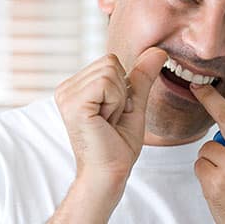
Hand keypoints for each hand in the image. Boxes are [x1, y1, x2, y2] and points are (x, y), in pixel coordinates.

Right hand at [55, 47, 166, 183]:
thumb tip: (158, 51)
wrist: (108, 173)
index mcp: (76, 87)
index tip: (114, 113)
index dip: (122, 87)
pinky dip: (115, 102)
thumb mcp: (134, 104)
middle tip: (111, 118)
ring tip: (107, 121)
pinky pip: (107, 83)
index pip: (110, 60)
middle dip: (121, 91)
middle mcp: (66, 88)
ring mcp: (66, 95)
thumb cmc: (118, 145)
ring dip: (119, 99)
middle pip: (110, 61)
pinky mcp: (73, 103)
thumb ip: (141, 77)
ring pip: (110, 70)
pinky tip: (104, 122)